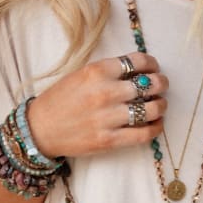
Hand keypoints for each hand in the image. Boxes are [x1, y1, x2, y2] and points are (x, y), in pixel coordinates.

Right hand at [27, 52, 168, 157]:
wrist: (40, 129)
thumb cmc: (60, 100)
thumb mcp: (80, 75)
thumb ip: (108, 71)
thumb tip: (139, 71)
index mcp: (97, 71)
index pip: (137, 61)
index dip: (151, 64)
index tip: (153, 68)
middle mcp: (105, 93)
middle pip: (150, 85)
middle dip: (161, 83)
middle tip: (161, 85)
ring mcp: (108, 118)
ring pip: (152, 109)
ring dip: (161, 105)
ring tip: (160, 104)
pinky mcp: (109, 140)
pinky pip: (144, 134)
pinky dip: (156, 128)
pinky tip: (156, 123)